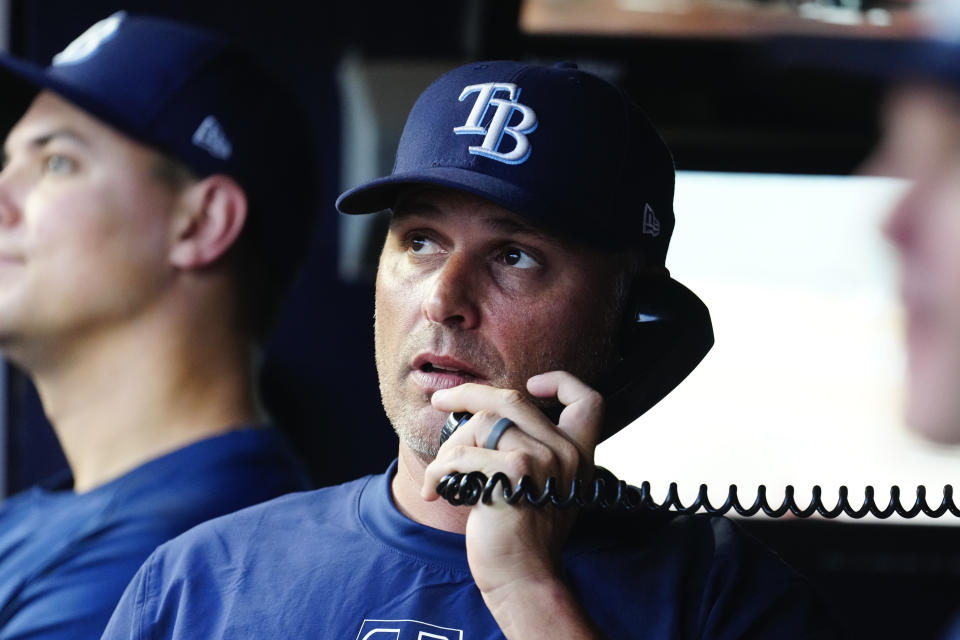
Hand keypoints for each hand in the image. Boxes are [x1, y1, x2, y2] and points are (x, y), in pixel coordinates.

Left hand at [423, 371, 604, 638]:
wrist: (522, 579)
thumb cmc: (523, 535)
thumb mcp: (544, 487)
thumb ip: (535, 451)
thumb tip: (488, 414)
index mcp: (578, 453)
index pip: (589, 401)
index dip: (561, 383)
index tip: (532, 386)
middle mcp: (566, 453)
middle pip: (513, 398)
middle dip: (469, 394)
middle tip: (442, 400)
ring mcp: (543, 461)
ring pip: (482, 423)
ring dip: (450, 447)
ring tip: (442, 473)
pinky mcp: (514, 474)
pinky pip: (463, 453)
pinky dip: (439, 470)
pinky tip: (434, 489)